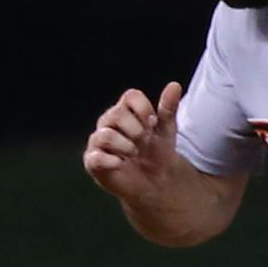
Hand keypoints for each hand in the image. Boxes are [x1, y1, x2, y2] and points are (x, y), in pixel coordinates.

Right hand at [84, 82, 182, 201]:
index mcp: (125, 110)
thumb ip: (168, 108)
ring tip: (134, 154)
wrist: (156, 181)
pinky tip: (122, 164)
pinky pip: (95, 157)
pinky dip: (112, 161)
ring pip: (106, 135)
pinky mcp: (93, 161)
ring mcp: (98, 141)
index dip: (144, 108)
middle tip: (144, 142)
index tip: (152, 122)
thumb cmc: (158, 152)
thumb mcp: (166, 130)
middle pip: (116, 114)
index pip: (130, 96)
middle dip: (136, 130)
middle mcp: (108, 122)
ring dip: (126, 146)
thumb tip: (174, 85)